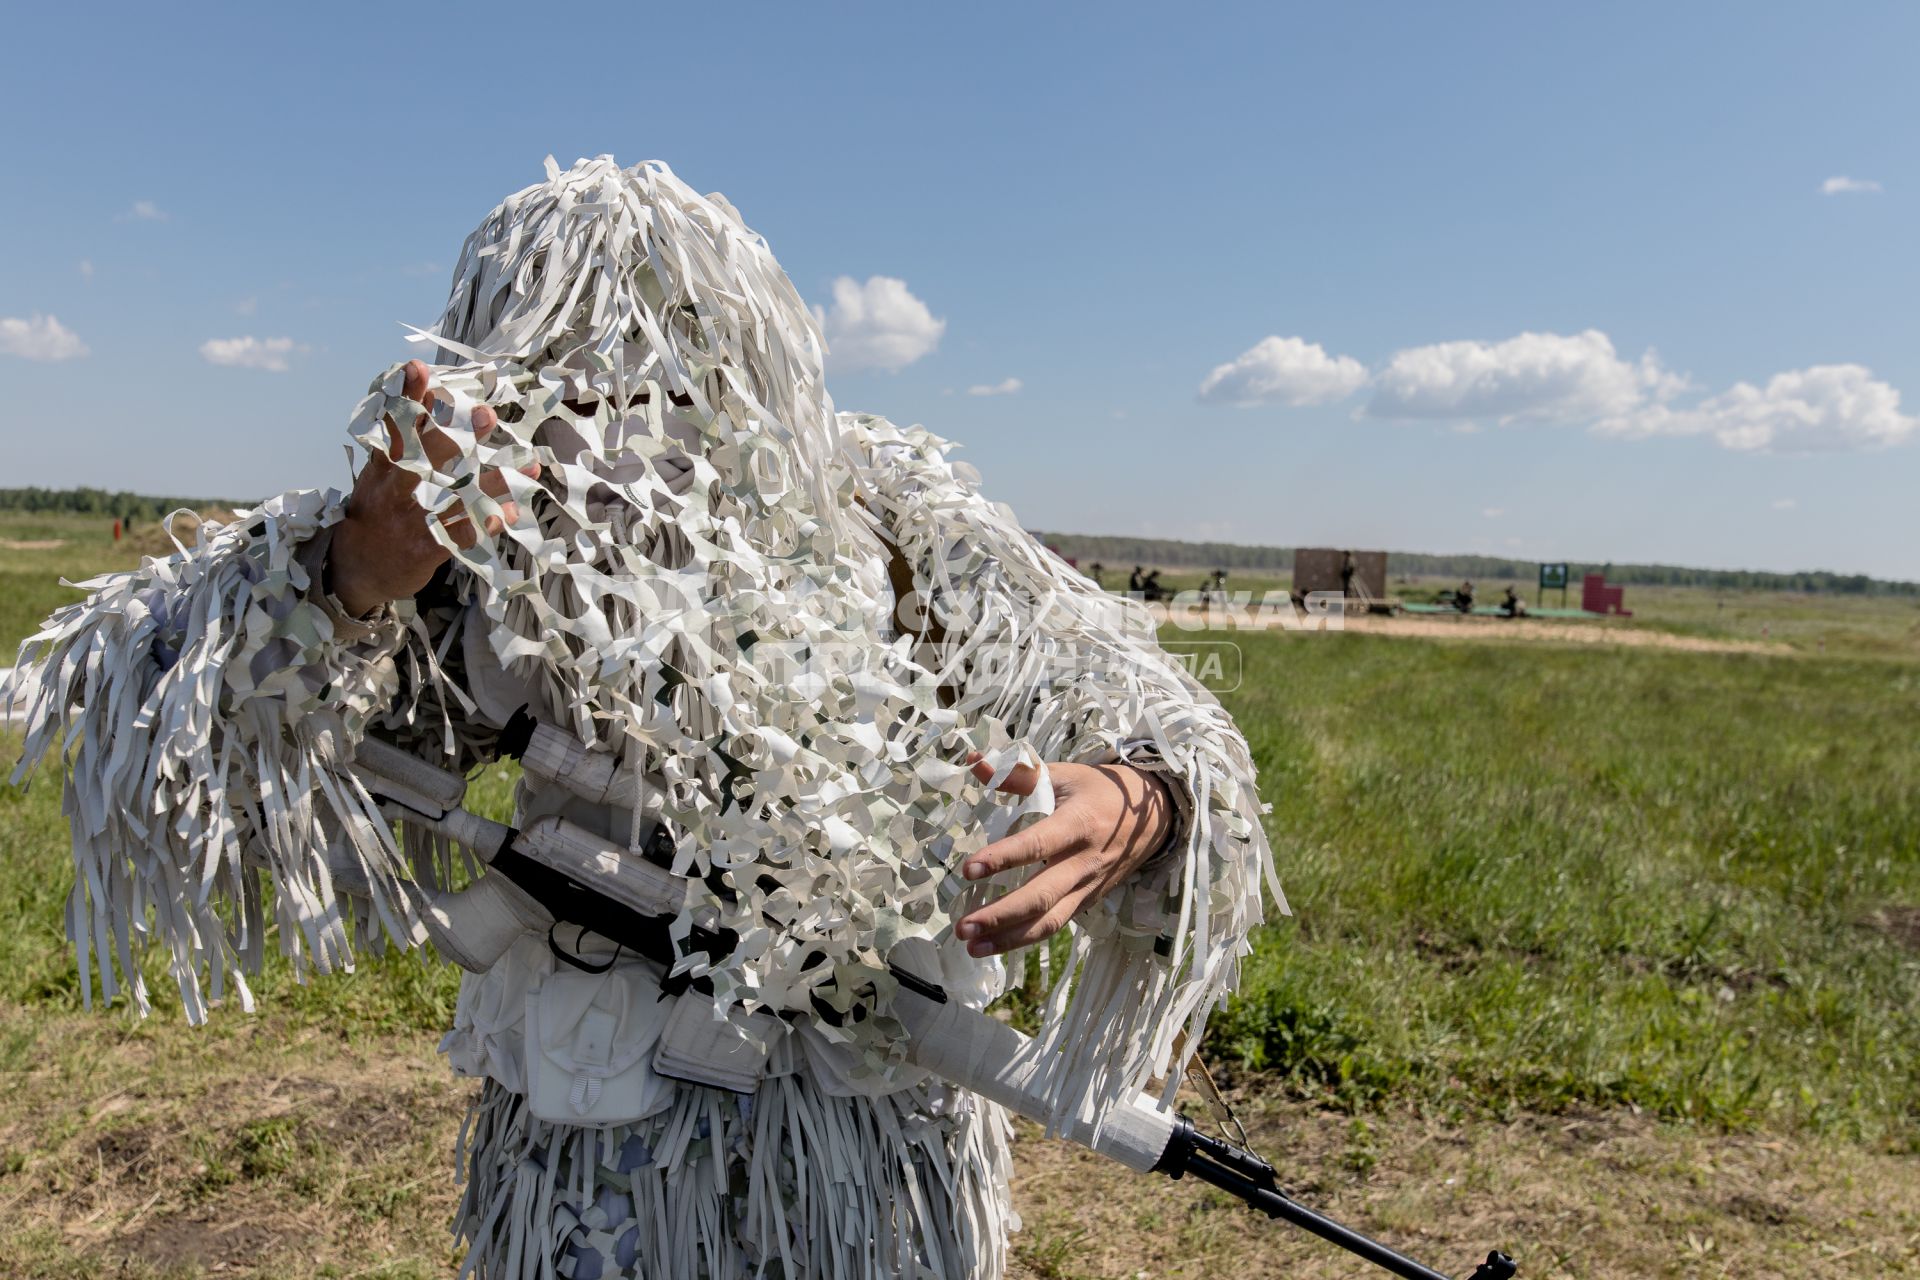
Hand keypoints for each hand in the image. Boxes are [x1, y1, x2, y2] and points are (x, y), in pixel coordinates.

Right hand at [328, 360, 540, 616]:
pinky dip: (485, 522)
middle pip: (426, 456)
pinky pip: (460, 534)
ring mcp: (410, 519)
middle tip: (486, 413)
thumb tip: (423, 401)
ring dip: (493, 480)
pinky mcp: (424, 548)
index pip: (393, 426)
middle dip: (456, 433)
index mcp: (382, 468)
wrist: (354, 568)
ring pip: (455, 495)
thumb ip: (398, 443)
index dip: (405, 397)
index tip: (417, 368)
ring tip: (527, 465)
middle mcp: (394, 489)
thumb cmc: (375, 513)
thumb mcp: (378, 476)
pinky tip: (509, 511)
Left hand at [953, 753, 1174, 956]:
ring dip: (1010, 938)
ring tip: (973, 948)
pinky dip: (1026, 938)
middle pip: (1042, 896)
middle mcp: (1084, 861)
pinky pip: (1058, 924)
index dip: (1003, 858)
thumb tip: (976, 764)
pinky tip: (997, 945)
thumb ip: (1018, 774)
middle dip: (1001, 915)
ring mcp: (1088, 886)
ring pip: (1050, 921)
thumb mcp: (1064, 775)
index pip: (1037, 844)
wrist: (1153, 817)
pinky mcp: (1089, 901)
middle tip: (963, 927)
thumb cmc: (1100, 791)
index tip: (968, 870)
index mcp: (1077, 824)